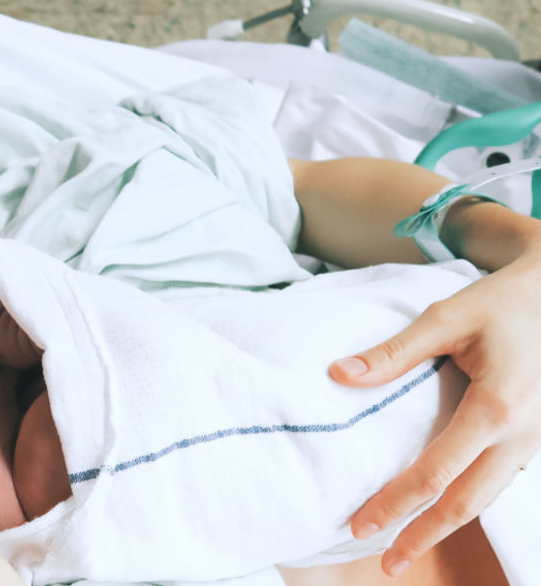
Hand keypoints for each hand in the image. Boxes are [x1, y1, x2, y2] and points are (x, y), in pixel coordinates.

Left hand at [329, 255, 540, 575]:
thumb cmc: (502, 302)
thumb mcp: (446, 317)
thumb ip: (394, 352)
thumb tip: (339, 375)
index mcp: (496, 407)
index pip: (436, 473)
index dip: (395, 503)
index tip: (360, 524)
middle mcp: (520, 433)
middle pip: (466, 503)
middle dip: (422, 535)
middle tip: (385, 562)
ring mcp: (532, 440)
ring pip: (486, 498)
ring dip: (445, 527)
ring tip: (406, 548)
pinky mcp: (532, 438)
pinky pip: (497, 481)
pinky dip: (466, 502)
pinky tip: (439, 512)